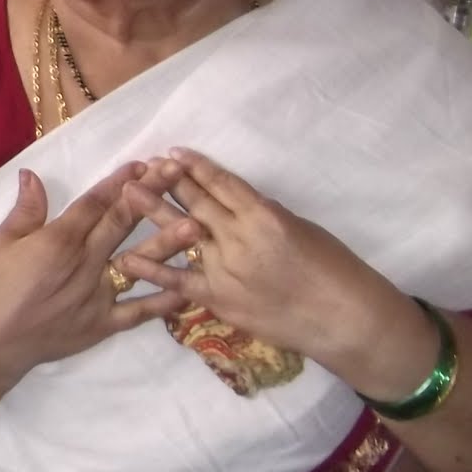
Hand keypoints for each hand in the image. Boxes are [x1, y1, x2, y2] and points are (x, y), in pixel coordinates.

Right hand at [0, 163, 185, 405]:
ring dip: (167, 242)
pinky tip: (186, 289)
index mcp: (59, 240)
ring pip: (138, 264)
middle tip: (178, 174)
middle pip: (122, 223)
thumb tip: (32, 174)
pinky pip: (137, 312)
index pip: (96, 204)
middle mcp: (85, 263)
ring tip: (195, 224)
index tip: (145, 163)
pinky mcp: (102, 324)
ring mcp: (97, 295)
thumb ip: (24, 210)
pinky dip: (162, 302)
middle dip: (151, 195)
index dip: (121, 182)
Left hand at [116, 150, 427, 382]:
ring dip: (154, 212)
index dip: (197, 167)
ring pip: (182, 234)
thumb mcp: (302, 229)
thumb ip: (266, 215)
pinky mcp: (218, 298)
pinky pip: (178, 281)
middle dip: (170, 182)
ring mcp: (225, 269)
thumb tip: (239, 203)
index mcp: (264, 216)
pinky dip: (151, 269)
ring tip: (128, 191)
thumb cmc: (335, 270)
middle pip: (197, 203)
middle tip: (144, 165)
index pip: (223, 185)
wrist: (345, 320)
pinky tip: (125, 256)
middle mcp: (239, 238)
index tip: (174, 152)